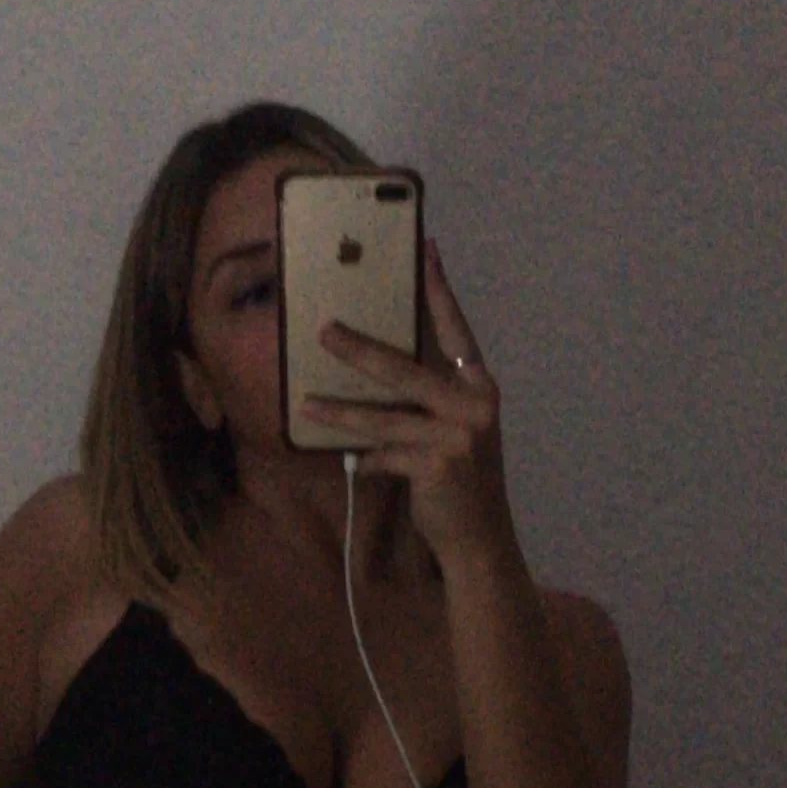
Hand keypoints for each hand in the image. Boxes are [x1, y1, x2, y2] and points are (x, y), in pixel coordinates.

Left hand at [304, 240, 514, 565]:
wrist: (480, 538)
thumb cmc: (461, 481)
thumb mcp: (455, 432)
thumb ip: (429, 402)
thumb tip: (374, 373)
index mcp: (480, 387)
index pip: (457, 329)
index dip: (439, 291)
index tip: (426, 249)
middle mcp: (474, 404)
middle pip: (406, 366)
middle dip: (361, 349)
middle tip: (324, 330)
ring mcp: (458, 435)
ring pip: (385, 415)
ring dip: (341, 411)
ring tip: (306, 403)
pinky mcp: (437, 464)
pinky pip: (385, 454)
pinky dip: (368, 460)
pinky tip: (354, 463)